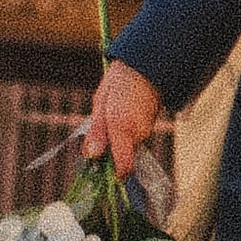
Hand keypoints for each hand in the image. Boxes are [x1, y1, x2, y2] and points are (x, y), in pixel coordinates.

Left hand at [83, 56, 162, 179]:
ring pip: (127, 146)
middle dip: (109, 150)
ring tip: (110, 115)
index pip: (124, 167)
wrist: (146, 65)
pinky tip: (121, 113)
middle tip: (99, 130)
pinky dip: (126, 131)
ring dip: (117, 139)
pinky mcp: (149, 125)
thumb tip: (91, 156)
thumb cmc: (120, 82)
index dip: (114, 175)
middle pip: (122, 156)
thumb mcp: (100, 103)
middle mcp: (138, 134)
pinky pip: (134, 136)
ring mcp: (146, 130)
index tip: (101, 171)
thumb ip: (96, 132)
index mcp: (122, 128)